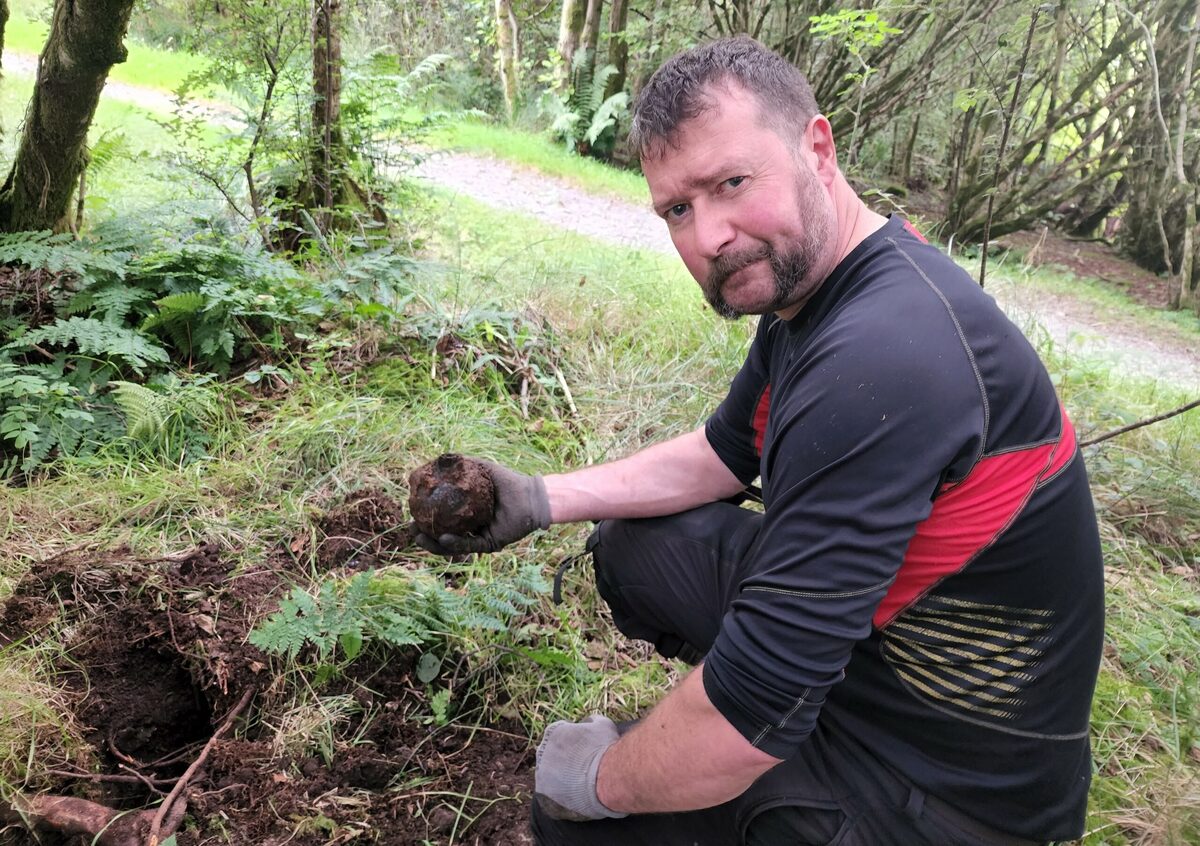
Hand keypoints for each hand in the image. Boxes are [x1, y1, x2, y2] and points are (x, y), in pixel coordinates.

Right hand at [415, 459, 550, 554]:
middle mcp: (469, 528)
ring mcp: (478, 537)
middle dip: (423, 535)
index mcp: (465, 513)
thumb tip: (435, 460)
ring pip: (452, 546)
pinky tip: (443, 538)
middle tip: (410, 530)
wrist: (530, 494)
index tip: (409, 514)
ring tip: (419, 537)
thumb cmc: (507, 481)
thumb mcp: (480, 469)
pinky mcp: (489, 545)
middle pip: (441, 535)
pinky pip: (469, 546)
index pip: (439, 519)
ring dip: (433, 544)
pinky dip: (455, 544)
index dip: (423, 518)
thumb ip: (460, 465)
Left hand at [534, 714, 626, 821]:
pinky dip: (561, 799)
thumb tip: (589, 722)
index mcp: (553, 732)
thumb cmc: (605, 748)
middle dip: (568, 763)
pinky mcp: (543, 794)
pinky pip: (550, 797)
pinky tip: (577, 798)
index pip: (560, 737)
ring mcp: (541, 773)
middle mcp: (542, 750)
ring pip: (551, 778)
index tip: (586, 754)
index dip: (575, 746)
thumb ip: (591, 721)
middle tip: (585, 771)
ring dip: (564, 781)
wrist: (605, 775)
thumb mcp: (603, 725)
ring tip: (583, 786)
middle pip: (553, 757)